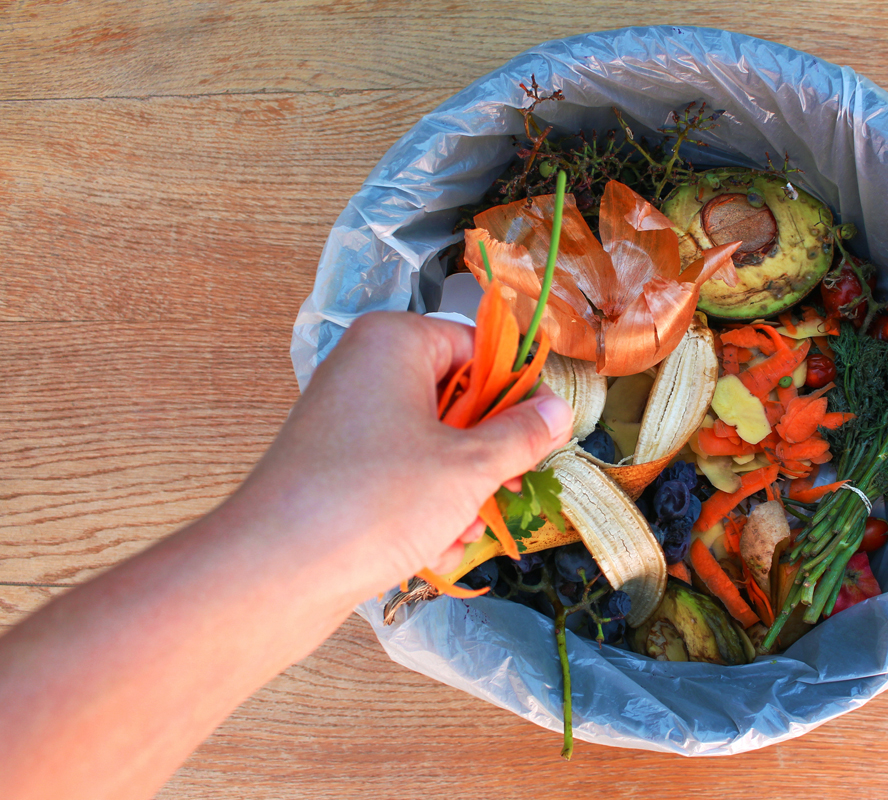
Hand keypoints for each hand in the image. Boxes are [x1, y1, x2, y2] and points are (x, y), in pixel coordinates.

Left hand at [235, 311, 573, 593]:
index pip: (478, 346)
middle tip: (507, 487)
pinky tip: (430, 550)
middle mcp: (365, 370)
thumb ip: (521, 435)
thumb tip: (558, 410)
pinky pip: (398, 476)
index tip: (545, 429)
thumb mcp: (469, 467)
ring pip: (431, 446)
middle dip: (485, 453)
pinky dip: (421, 510)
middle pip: (456, 398)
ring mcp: (346, 421)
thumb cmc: (376, 500)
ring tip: (461, 530)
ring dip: (458, 492)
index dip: (516, 388)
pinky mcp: (334, 469)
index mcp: (395, 343)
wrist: (274, 571)